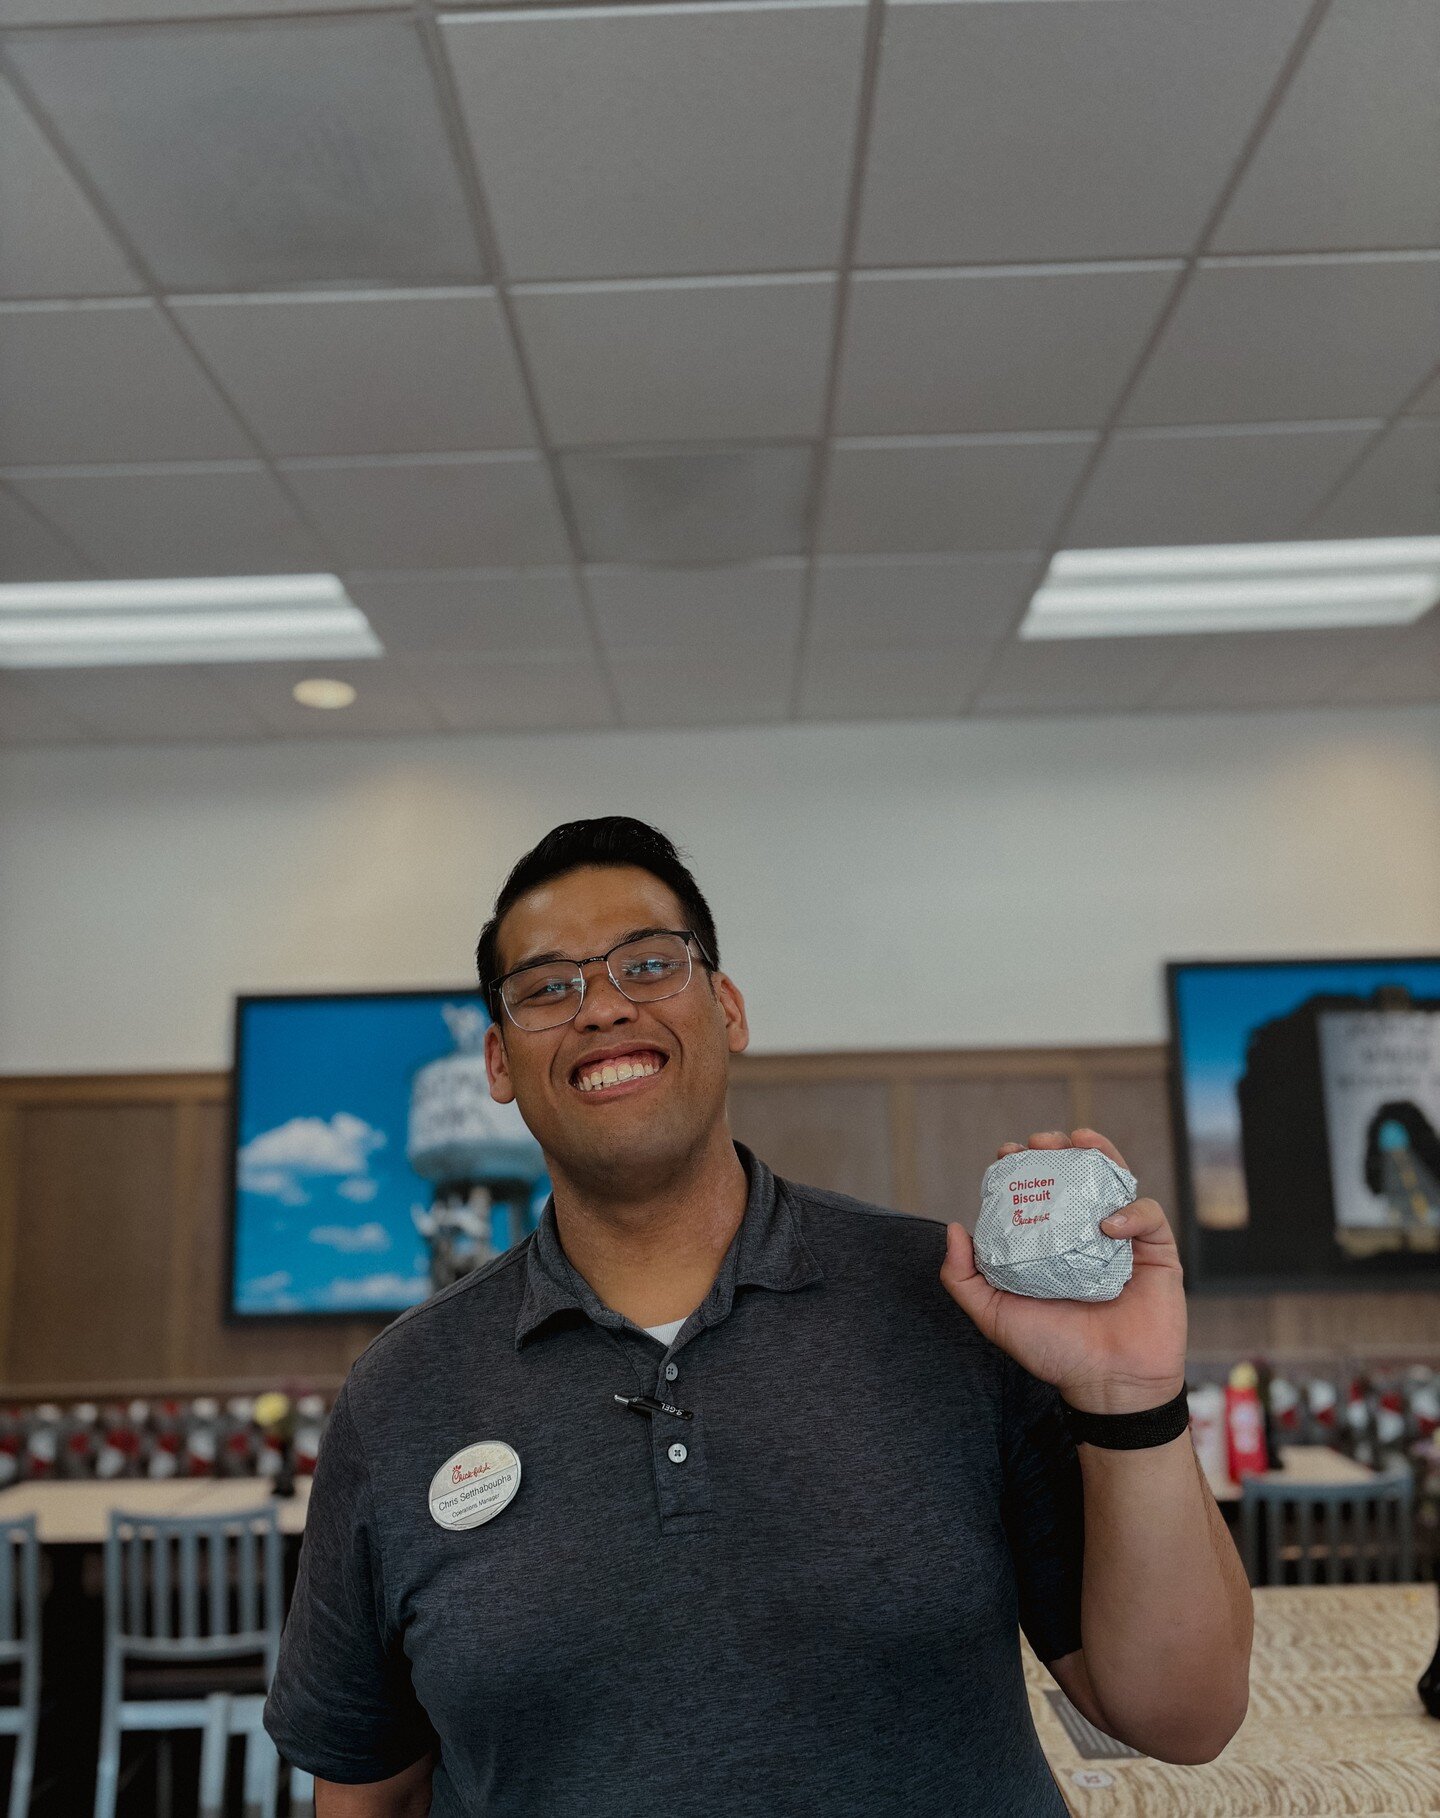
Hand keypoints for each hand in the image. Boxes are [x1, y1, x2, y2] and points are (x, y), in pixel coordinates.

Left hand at [939, 1128, 1186, 1415]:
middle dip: (1059, 1148)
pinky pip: (1148, 1216)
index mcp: (1049, 1243)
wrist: (1108, 1385)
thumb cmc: (1053, 1351)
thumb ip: (963, 1278)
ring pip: (1116, 1181)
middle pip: (1076, 1175)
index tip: (1008, 1153)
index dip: (1022, 1165)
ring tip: (1080, 1142)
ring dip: (1099, 1154)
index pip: (1037, 1190)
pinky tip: (1108, 1223)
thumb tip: (954, 1228)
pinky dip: (1130, 1211)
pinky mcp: (1158, 1252)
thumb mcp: (994, 1315)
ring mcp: (1123, 1240)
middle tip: (1042, 1141)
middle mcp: (1085, 1234)